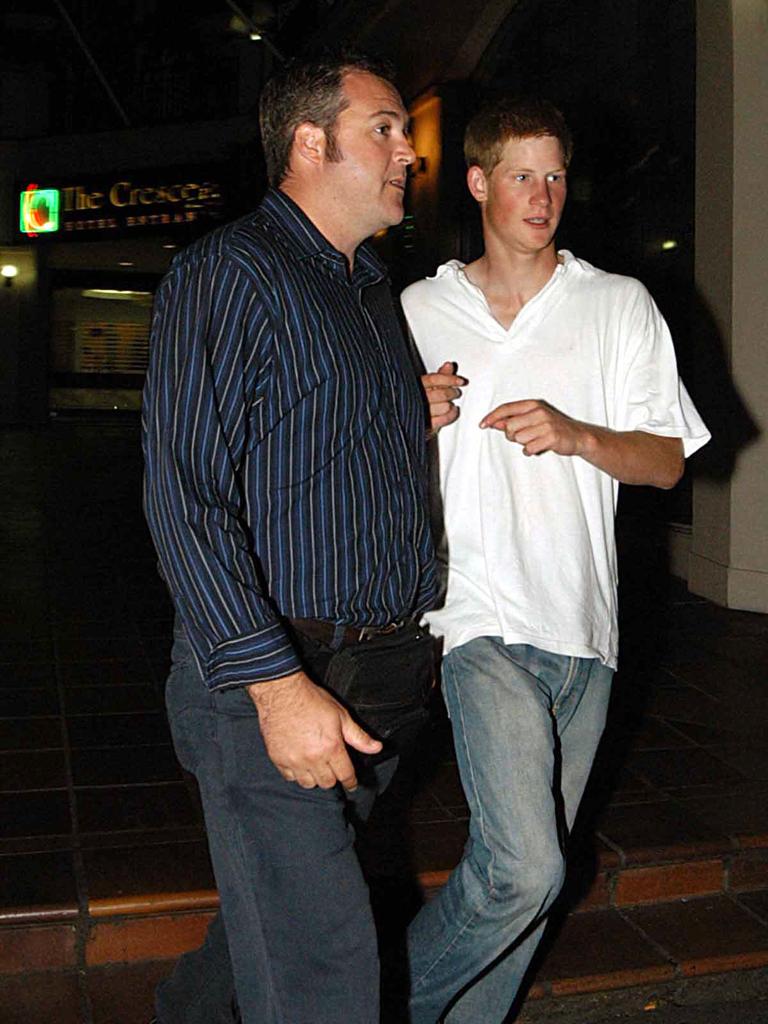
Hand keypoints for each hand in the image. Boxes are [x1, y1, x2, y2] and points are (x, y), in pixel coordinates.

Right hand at [247, 671, 381, 790]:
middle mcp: (313, 758)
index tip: (351, 784)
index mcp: (331, 747)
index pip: (345, 775)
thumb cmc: (312, 700)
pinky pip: (290, 777)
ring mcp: (294, 760)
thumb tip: (376, 748)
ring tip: (316, 767)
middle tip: (332, 768)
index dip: (351, 781)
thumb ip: (359, 736)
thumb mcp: (341, 715)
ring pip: (308, 783)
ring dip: (315, 778)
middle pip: (327, 783)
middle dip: (333, 777)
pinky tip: (300, 763)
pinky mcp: (278, 759)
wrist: (282, 693)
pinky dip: (296, 774)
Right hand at [421, 361, 465, 433]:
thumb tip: (449, 365)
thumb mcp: (426, 385)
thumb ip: (439, 376)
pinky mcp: (426, 425)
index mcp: (415, 386)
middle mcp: (417, 399)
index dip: (449, 379)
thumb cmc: (417, 401)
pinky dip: (451, 414)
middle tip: (455, 392)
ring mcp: (421, 413)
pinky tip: (452, 411)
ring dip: (450, 405)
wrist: (406, 420)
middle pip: (441, 394)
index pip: (434, 380)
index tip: (460, 381)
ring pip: (444, 406)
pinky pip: (444, 419)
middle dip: (452, 393)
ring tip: (450, 403)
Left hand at [480, 399, 586, 455]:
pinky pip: (529, 448)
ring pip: (519, 438)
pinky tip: (539, 447)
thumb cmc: (552, 428)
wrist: (578, 436)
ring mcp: (546, 424)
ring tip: (535, 441)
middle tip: (523, 437)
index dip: (492, 417)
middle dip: (511, 436)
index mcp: (533, 405)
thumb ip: (513, 420)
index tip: (482, 425)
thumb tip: (493, 423)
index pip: (506, 408)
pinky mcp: (552, 437)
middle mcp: (539, 412)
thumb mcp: (532, 420)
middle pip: (509, 426)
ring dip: (523, 444)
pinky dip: (530, 451)